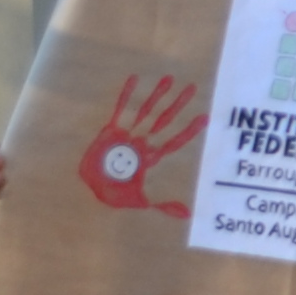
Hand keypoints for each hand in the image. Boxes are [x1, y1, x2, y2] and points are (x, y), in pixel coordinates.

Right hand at [76, 74, 205, 215]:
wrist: (90, 188)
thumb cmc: (114, 193)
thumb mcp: (141, 201)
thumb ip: (163, 206)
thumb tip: (188, 215)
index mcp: (152, 157)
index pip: (176, 140)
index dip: (190, 130)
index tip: (206, 117)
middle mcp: (143, 142)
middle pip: (165, 120)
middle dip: (178, 105)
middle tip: (192, 88)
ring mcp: (128, 134)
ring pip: (146, 111)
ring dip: (157, 96)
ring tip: (169, 79)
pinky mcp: (111, 130)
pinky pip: (121, 109)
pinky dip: (127, 95)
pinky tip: (135, 79)